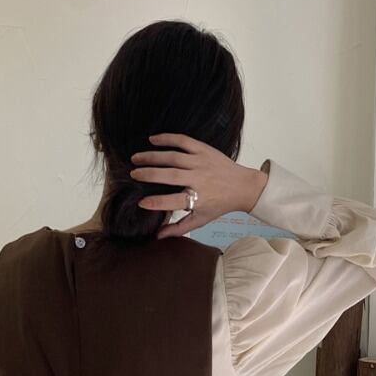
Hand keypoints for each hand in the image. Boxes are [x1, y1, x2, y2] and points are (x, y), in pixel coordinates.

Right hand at [130, 133, 268, 238]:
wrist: (242, 186)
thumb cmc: (219, 205)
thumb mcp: (201, 220)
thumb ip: (179, 228)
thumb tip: (158, 236)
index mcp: (198, 199)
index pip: (173, 201)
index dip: (156, 202)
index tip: (141, 202)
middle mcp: (199, 179)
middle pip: (170, 175)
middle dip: (148, 174)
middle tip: (132, 174)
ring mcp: (201, 162)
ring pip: (172, 157)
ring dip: (152, 156)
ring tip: (136, 158)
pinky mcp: (204, 150)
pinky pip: (183, 141)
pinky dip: (167, 138)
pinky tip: (152, 140)